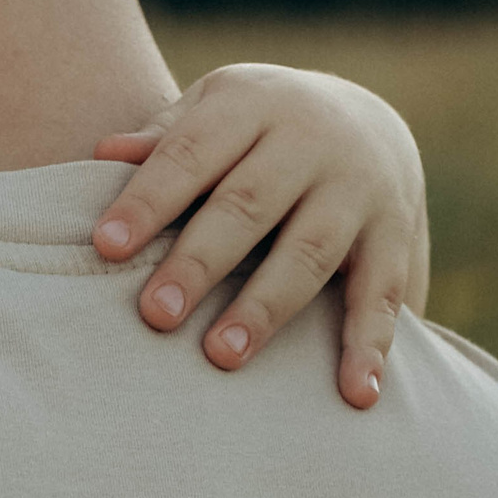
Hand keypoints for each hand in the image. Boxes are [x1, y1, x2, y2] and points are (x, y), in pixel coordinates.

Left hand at [91, 64, 429, 408]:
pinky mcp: (395, 235)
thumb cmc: (254, 126)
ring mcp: (359, 188)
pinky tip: (355, 392)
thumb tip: (101, 154)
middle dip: (200, 261)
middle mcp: (310, 141)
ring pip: (310, 251)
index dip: (148, 199)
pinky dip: (370, 344)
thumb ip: (163, 138)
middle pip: (248, 204)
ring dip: (266, 308)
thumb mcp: (213, 110)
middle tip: (155, 314)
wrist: (365, 116)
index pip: (190, 153)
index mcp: (250, 105)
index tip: (106, 246)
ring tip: (221, 356)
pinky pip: (384, 292)